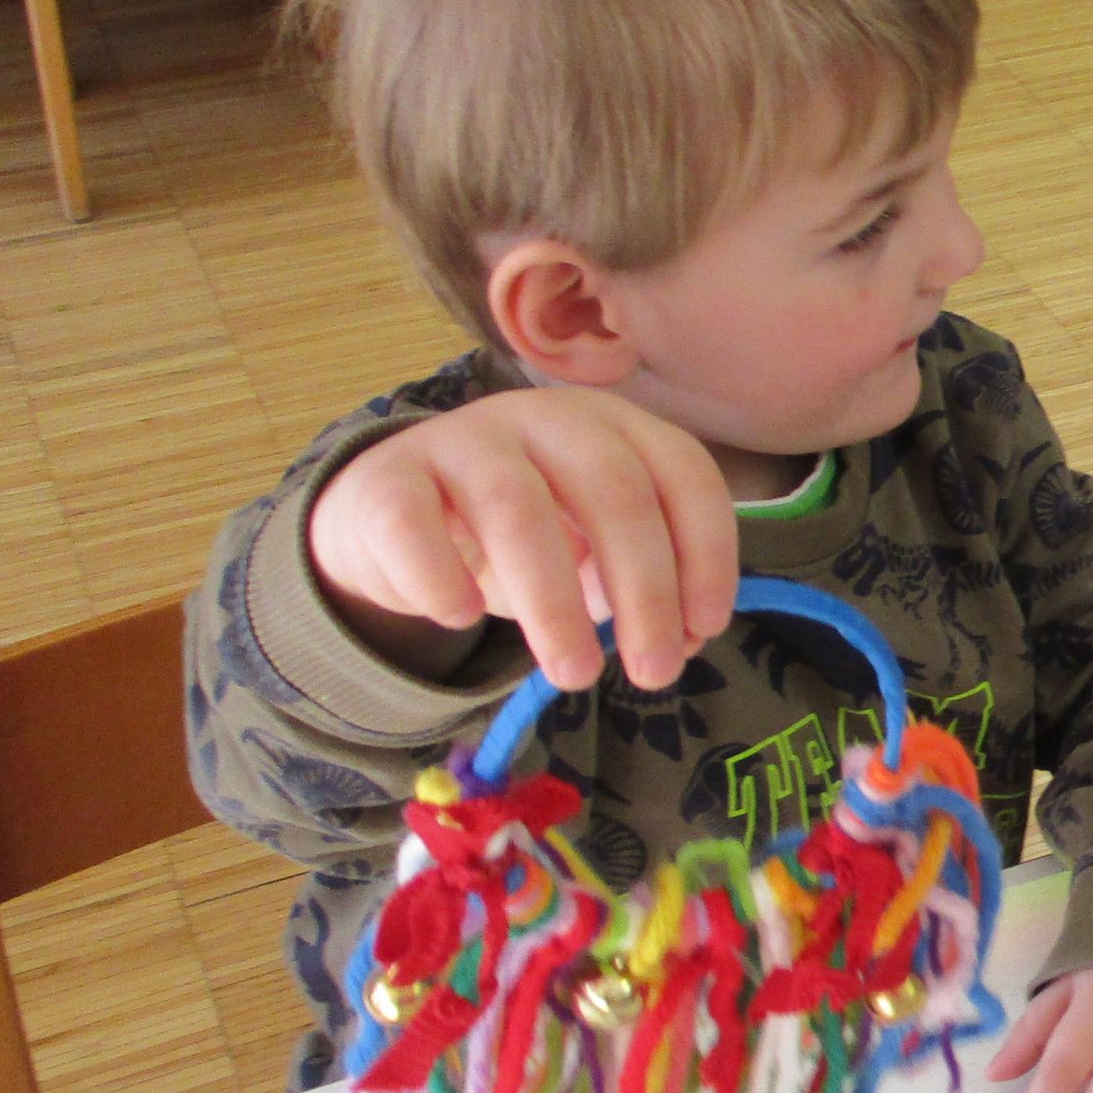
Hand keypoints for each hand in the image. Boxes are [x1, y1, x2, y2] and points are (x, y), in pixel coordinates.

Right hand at [307, 387, 737, 691]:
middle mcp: (544, 418)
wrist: (393, 518)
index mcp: (612, 426)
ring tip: (574, 674)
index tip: (704, 629)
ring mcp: (462, 440)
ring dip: (554, 602)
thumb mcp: (590, 552)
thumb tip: (680, 640)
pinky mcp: (387, 479)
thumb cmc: (520, 536)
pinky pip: (412, 523)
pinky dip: (440, 576)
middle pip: (612, 490)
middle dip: (644, 590)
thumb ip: (639, 585)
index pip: (682, 472)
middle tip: (653, 673)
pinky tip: (463, 617)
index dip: (706, 551)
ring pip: (517, 509)